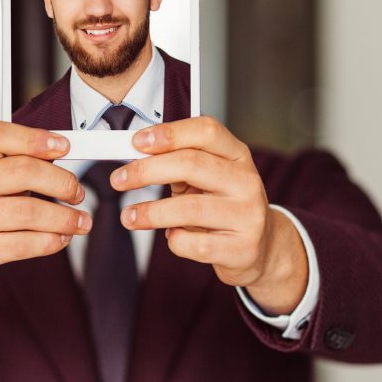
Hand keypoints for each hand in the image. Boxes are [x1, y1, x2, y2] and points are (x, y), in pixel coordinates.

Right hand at [0, 122, 90, 319]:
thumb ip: (18, 160)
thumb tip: (61, 156)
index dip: (34, 138)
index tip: (62, 146)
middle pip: (23, 172)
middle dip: (61, 181)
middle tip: (76, 191)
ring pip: (29, 212)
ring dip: (64, 217)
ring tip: (78, 220)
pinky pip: (25, 244)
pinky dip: (51, 240)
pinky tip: (60, 236)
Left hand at [110, 117, 307, 314]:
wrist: (262, 248)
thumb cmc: (225, 207)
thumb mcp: (209, 177)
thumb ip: (180, 163)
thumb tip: (136, 155)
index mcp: (237, 155)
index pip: (206, 131)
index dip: (169, 133)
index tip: (137, 142)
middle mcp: (246, 181)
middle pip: (192, 164)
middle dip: (147, 170)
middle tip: (119, 179)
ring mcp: (248, 216)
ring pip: (190, 208)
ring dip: (151, 212)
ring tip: (130, 216)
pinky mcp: (241, 249)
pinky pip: (194, 244)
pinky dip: (174, 240)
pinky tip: (172, 236)